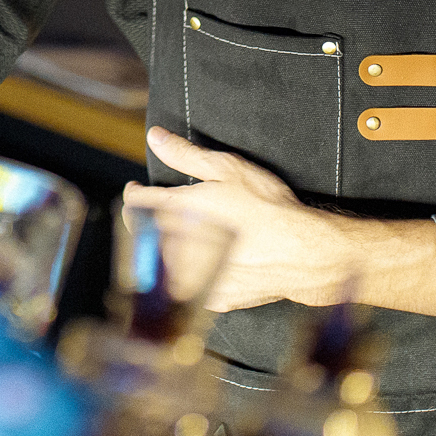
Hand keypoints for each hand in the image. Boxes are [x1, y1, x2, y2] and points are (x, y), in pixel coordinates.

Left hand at [122, 127, 356, 312]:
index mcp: (177, 212)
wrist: (302, 253)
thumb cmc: (267, 207)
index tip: (136, 189)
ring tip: (180, 237)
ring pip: (159, 264)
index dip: (133, 193)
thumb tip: (155, 137)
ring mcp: (192, 277)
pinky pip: (186, 287)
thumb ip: (185, 154)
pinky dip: (186, 274)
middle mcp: (177, 248)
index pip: (135, 205)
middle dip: (144, 220)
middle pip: (141, 235)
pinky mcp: (210, 297)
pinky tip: (202, 262)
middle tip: (157, 210)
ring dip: (161, 249)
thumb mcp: (227, 168)